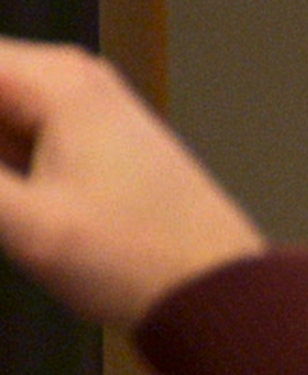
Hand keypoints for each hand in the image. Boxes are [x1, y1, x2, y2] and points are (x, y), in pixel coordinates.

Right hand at [0, 39, 266, 327]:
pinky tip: (15, 209)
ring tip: (16, 213)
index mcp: (58, 80)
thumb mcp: (27, 227)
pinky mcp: (78, 144)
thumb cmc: (145, 261)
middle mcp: (70, 80)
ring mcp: (77, 110)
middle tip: (3, 206)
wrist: (218, 294)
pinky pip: (6, 135)